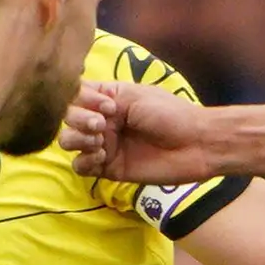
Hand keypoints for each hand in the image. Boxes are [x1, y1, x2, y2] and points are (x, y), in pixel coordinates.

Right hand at [59, 78, 214, 183]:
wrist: (196, 143)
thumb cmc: (171, 114)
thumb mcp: (135, 96)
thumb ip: (102, 96)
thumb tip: (74, 99)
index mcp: (109, 99)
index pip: (75, 96)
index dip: (80, 99)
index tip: (105, 105)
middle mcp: (103, 121)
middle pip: (68, 118)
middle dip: (78, 119)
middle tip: (102, 124)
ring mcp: (105, 145)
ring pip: (69, 142)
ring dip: (77, 139)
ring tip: (100, 141)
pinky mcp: (110, 168)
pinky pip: (82, 167)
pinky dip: (84, 161)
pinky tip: (102, 156)